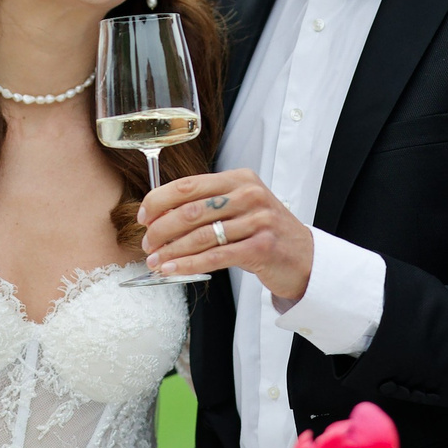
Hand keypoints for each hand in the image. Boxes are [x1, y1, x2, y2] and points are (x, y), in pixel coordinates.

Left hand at [138, 169, 313, 301]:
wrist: (304, 257)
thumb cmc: (264, 232)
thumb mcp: (240, 207)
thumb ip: (207, 205)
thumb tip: (159, 215)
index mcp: (239, 178)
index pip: (189, 185)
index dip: (159, 200)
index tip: (143, 216)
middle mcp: (249, 194)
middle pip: (191, 210)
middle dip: (161, 229)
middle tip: (147, 244)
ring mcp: (258, 220)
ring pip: (200, 235)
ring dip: (170, 250)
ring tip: (154, 261)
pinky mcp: (261, 247)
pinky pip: (215, 256)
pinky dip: (188, 264)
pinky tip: (172, 269)